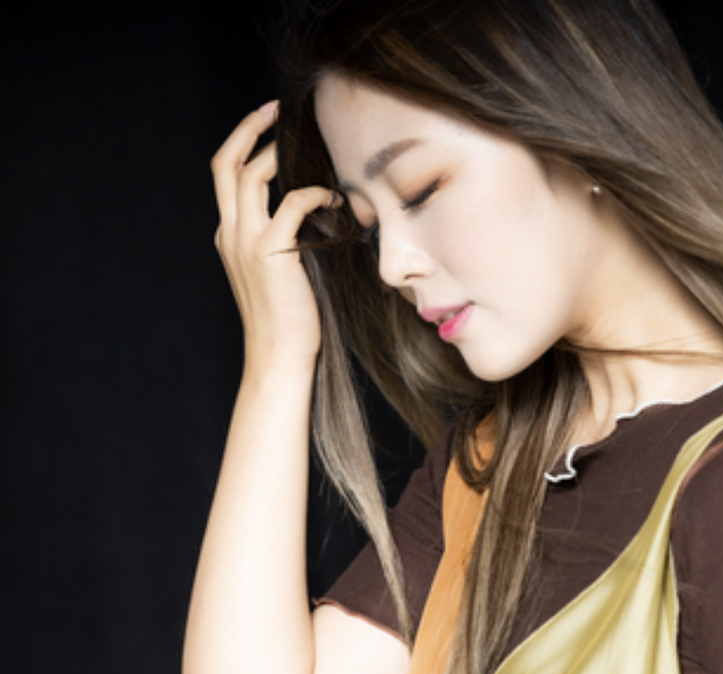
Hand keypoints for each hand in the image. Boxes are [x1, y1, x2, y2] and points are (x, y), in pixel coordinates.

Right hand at [211, 101, 339, 370]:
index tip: (267, 123)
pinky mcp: (272, 253)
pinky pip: (291, 203)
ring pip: (251, 175)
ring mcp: (247, 242)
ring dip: (278, 151)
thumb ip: (284, 238)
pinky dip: (314, 192)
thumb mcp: (279, 271)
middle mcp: (231, 233)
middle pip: (226, 163)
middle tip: (276, 109)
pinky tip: (336, 199)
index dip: (243, 143)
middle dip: (249, 128)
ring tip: (305, 142)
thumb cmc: (290, 318)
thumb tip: (318, 210)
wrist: (279, 355)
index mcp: (229, 236)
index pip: (225, 175)